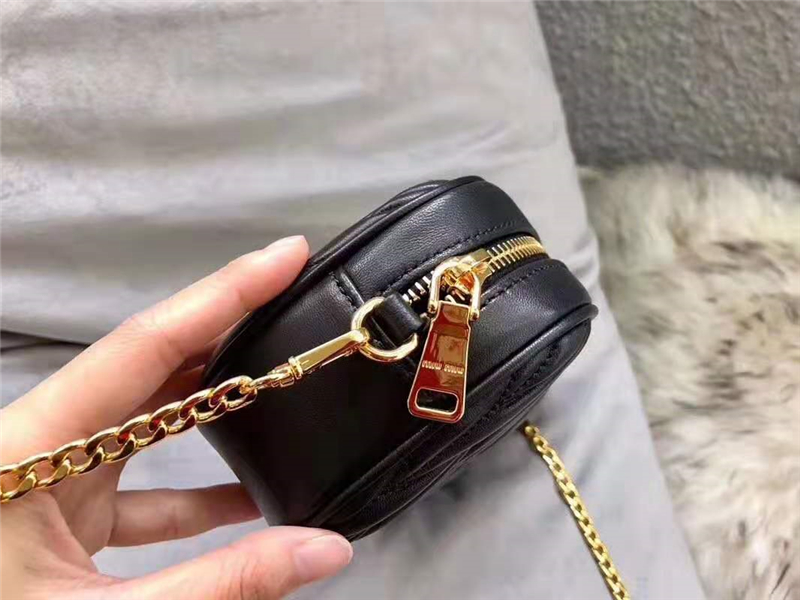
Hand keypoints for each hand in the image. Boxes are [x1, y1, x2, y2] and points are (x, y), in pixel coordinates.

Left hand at [0, 236, 352, 599]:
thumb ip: (223, 582)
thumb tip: (325, 549)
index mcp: (25, 446)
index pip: (144, 344)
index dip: (223, 294)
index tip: (285, 257)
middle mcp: (36, 445)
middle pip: (148, 366)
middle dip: (226, 332)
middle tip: (291, 308)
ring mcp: (47, 478)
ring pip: (145, 421)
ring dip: (214, 410)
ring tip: (281, 396)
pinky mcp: (60, 513)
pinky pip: (139, 483)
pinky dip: (193, 489)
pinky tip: (247, 498)